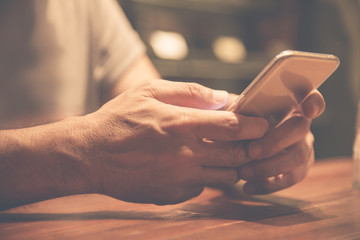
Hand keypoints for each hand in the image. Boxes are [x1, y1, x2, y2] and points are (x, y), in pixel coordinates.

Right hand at [81, 80, 267, 203]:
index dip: (254, 125)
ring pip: (225, 177)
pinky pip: (202, 187)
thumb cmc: (118, 120)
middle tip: (251, 140)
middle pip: (237, 155)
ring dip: (231, 165)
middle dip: (251, 147)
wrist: (90, 156)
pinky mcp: (173, 195)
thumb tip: (220, 97)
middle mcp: (186, 155)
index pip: (234, 127)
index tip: (262, 123)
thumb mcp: (148, 91)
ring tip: (223, 153)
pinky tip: (193, 165)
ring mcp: (180, 179)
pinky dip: (205, 176)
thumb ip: (188, 92)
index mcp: (182, 124)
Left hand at [238, 90, 324, 193]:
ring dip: (268, 167)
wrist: (236, 148)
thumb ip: (239, 110)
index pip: (310, 97)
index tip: (307, 110)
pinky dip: (267, 185)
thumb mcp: (237, 113)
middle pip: (300, 129)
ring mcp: (303, 147)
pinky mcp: (299, 170)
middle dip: (274, 142)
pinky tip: (248, 186)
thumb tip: (233, 112)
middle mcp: (301, 125)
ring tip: (243, 172)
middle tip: (250, 151)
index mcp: (289, 105)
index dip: (314, 102)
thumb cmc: (238, 125)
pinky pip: (290, 179)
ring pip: (297, 158)